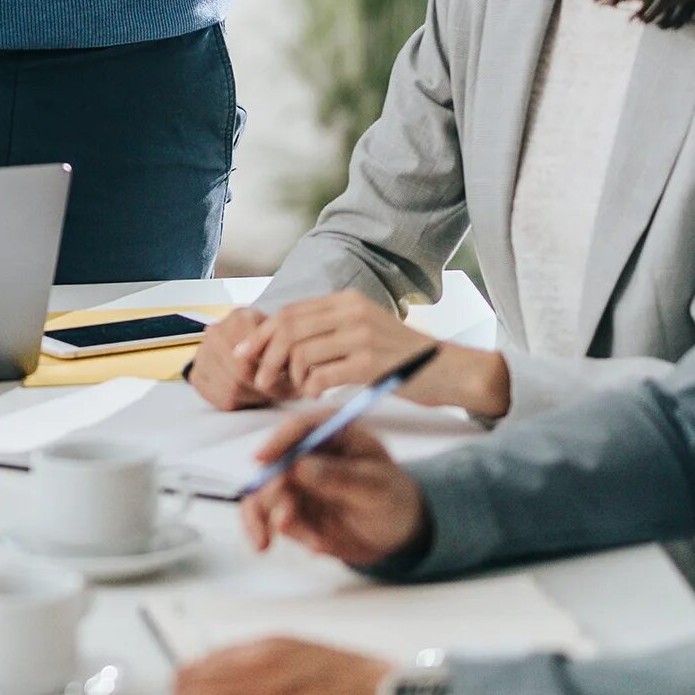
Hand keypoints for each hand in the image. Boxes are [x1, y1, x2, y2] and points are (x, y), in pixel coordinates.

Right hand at [187, 308, 290, 410]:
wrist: (235, 341)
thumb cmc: (265, 341)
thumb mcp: (279, 335)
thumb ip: (287, 348)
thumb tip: (297, 371)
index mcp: (238, 318)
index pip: (254, 354)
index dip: (276, 375)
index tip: (293, 385)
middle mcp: (215, 333)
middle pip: (241, 373)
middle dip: (268, 389)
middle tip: (286, 395)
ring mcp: (202, 354)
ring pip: (232, 388)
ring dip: (256, 397)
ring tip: (272, 395)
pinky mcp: (196, 376)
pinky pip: (220, 399)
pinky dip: (240, 403)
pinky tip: (253, 396)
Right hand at [237, 409, 432, 567]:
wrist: (394, 531)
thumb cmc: (391, 496)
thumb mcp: (376, 487)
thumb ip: (340, 477)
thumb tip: (299, 466)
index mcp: (332, 433)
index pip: (298, 428)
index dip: (276, 441)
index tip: (261, 459)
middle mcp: (305, 454)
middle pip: (272, 465)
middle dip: (273, 493)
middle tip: (287, 518)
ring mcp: (293, 483)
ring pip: (263, 495)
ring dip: (275, 519)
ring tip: (313, 541)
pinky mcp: (287, 508)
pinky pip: (268, 520)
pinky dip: (282, 534)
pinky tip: (315, 547)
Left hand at [266, 292, 507, 416]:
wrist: (450, 370)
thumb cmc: (401, 357)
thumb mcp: (362, 330)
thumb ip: (327, 329)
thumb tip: (279, 342)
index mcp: (346, 300)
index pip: (290, 312)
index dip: (261, 334)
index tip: (244, 354)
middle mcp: (352, 312)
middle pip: (289, 330)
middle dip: (267, 358)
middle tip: (263, 381)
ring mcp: (362, 335)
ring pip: (301, 354)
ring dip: (291, 378)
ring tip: (299, 390)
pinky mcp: (371, 362)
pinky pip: (322, 375)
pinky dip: (310, 388)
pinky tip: (317, 394)